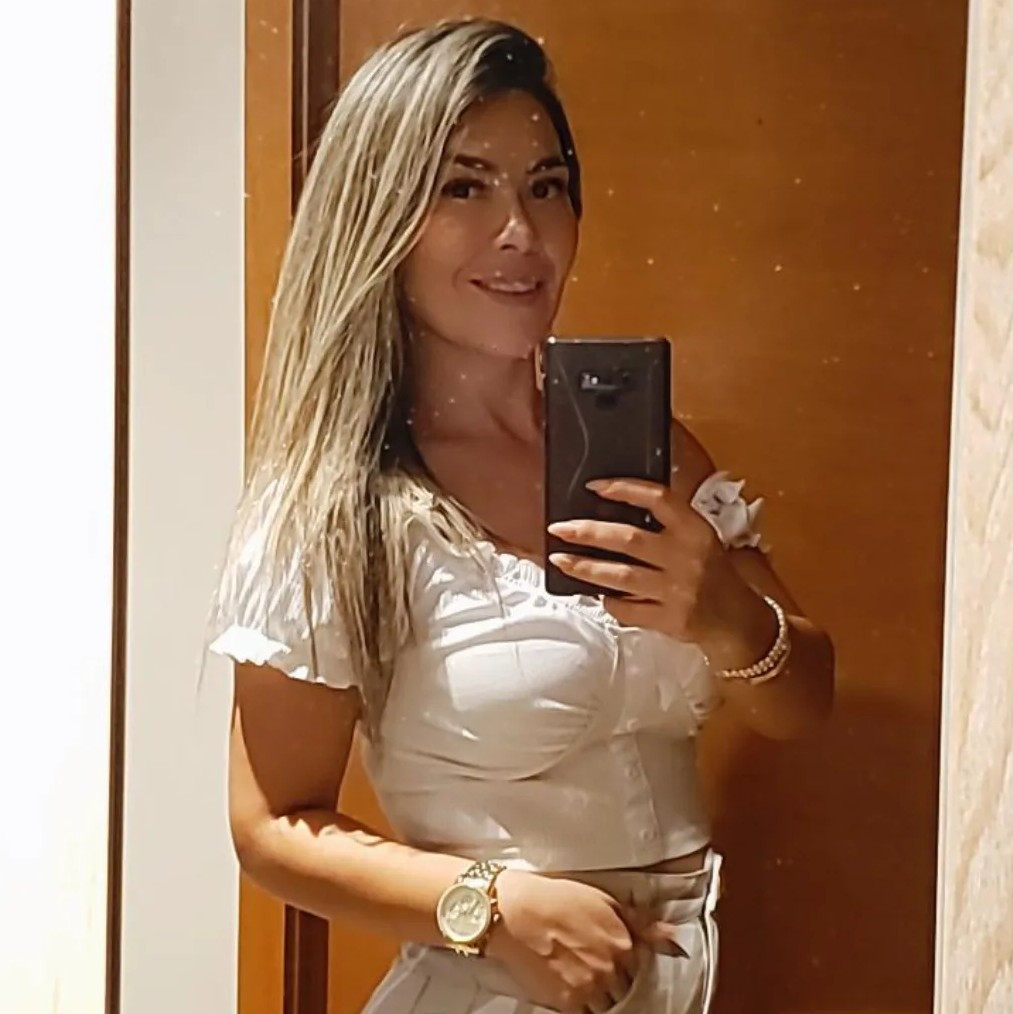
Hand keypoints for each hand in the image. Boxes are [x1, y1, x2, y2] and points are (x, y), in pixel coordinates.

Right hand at [487, 870, 640, 1012]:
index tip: (612, 952)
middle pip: (625, 986)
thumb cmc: (557, 898)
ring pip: (608, 1003)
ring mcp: (590, 988)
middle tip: (594, 962)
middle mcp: (611, 969)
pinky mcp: (568, 1002)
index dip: (626, 958)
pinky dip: (583, 1004)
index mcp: (623, 942)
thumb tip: (673, 938)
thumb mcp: (603, 900)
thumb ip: (641, 922)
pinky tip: (572, 987)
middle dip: (614, 977)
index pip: (640, 964)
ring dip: (600, 993)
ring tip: (582, 974)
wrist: (515, 912)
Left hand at [546, 478, 770, 661]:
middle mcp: (687, 557)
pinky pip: (627, 608)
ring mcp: (678, 591)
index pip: (658, 499)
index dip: (625, 489)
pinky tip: (598, 594)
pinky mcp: (670, 619)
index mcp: (696, 530)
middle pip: (628, 539)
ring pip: (620, 576)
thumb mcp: (701, 539)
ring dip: (585, 567)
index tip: (594, 486)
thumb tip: (611, 511)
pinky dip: (608, 601)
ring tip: (561, 560)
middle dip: (588, 532)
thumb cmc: (713, 574)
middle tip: (559, 528)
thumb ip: (667, 525)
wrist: (739, 621)